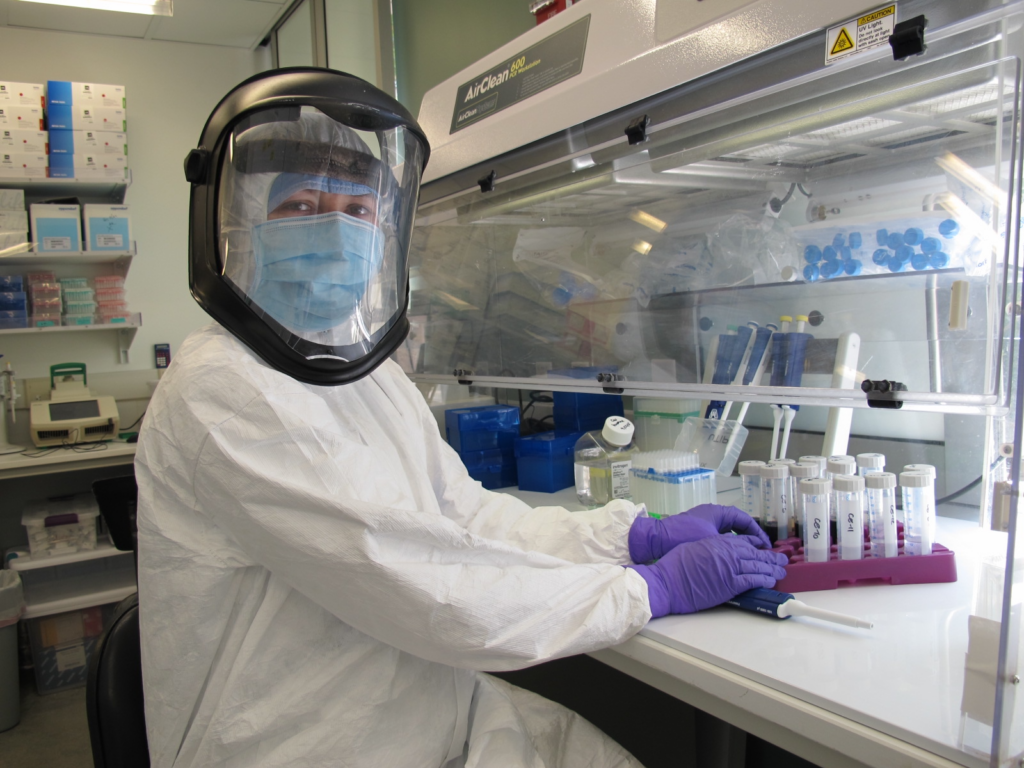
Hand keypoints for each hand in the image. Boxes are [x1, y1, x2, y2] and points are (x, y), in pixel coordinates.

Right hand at [627, 536, 787, 616]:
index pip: (743, 541)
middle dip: (770, 557)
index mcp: (716, 542)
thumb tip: (719, 548)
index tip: (764, 547)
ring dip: (772, 569)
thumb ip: (710, 546)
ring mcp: (729, 568)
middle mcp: (726, 552)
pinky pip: (752, 580)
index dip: (756, 545)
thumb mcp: (693, 546)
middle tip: (781, 559)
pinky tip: (771, 580)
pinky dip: (764, 579)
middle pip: (755, 554)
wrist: (668, 582)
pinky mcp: (729, 584)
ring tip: (781, 571)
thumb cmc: (674, 565)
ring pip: (757, 566)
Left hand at [629, 504, 771, 563]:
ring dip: (739, 544)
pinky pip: (719, 539)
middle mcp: (712, 514)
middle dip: (750, 539)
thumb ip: (732, 543)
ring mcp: (704, 523)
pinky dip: (727, 547)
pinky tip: (732, 560)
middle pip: (738, 525)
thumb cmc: (684, 535)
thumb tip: (750, 550)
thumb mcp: (712, 539)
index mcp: (718, 511)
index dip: (757, 533)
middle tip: (761, 553)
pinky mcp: (697, 534)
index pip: (745, 519)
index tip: (766, 546)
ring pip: (728, 533)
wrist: (657, 539)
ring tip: (750, 558)